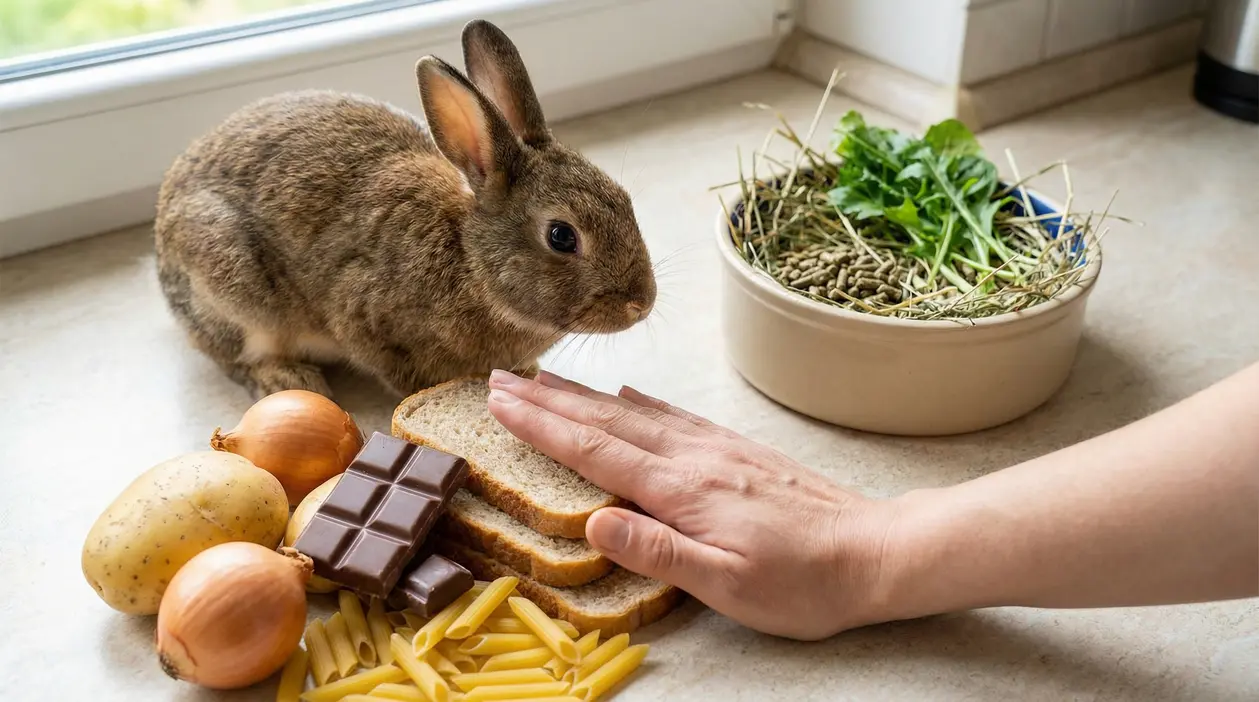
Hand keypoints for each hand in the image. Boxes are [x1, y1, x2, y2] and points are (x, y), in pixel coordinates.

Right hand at [485, 369, 899, 639]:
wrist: (874, 551)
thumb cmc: (803, 583)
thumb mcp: (729, 587)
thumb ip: (659, 553)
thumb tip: (595, 523)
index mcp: (683, 490)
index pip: (596, 451)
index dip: (543, 426)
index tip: (501, 402)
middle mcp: (694, 457)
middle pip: (606, 420)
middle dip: (549, 399)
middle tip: (502, 378)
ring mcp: (716, 449)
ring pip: (635, 411)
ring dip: (584, 394)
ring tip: (545, 377)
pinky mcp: (735, 451)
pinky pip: (672, 415)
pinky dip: (638, 399)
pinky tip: (625, 393)